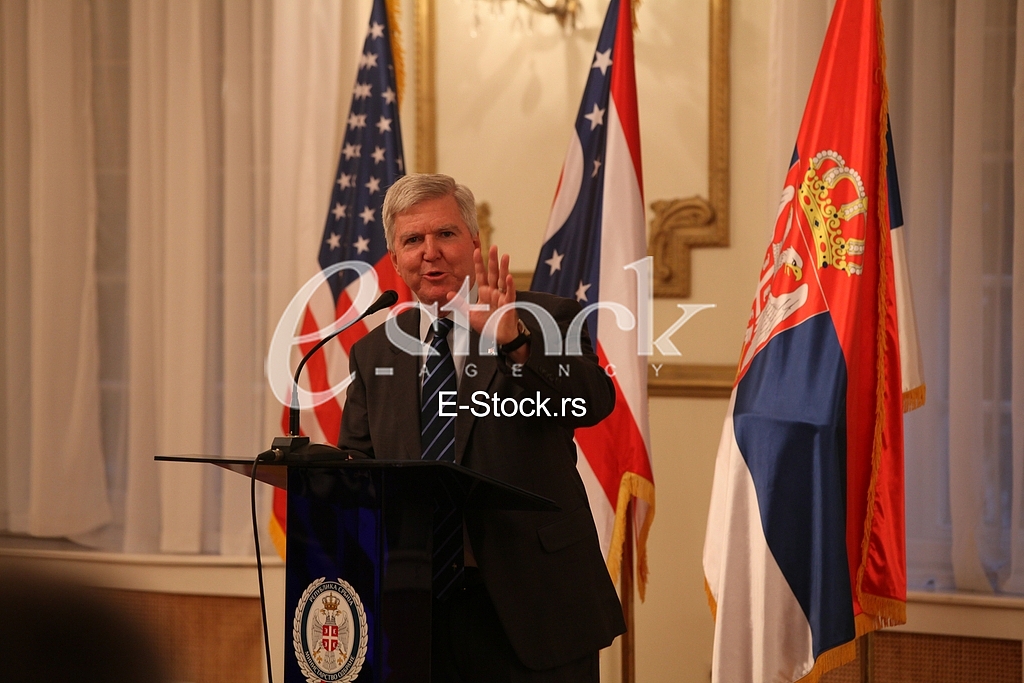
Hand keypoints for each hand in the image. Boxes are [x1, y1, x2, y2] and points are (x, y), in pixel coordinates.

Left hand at [446, 244, 527, 361]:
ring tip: (505, 256)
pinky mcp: (508, 304)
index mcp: (484, 292)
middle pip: (493, 273)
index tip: (476, 251)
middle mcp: (494, 292)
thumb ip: (459, 303)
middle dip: (493, 260)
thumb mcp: (470, 313)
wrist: (499, 337)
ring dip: (504, 268)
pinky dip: (509, 286)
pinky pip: (509, 293)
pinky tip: (509, 277)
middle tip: (493, 247)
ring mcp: (502, 297)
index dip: (478, 263)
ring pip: (503, 279)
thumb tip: (449, 294)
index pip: (481, 274)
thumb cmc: (488, 325)